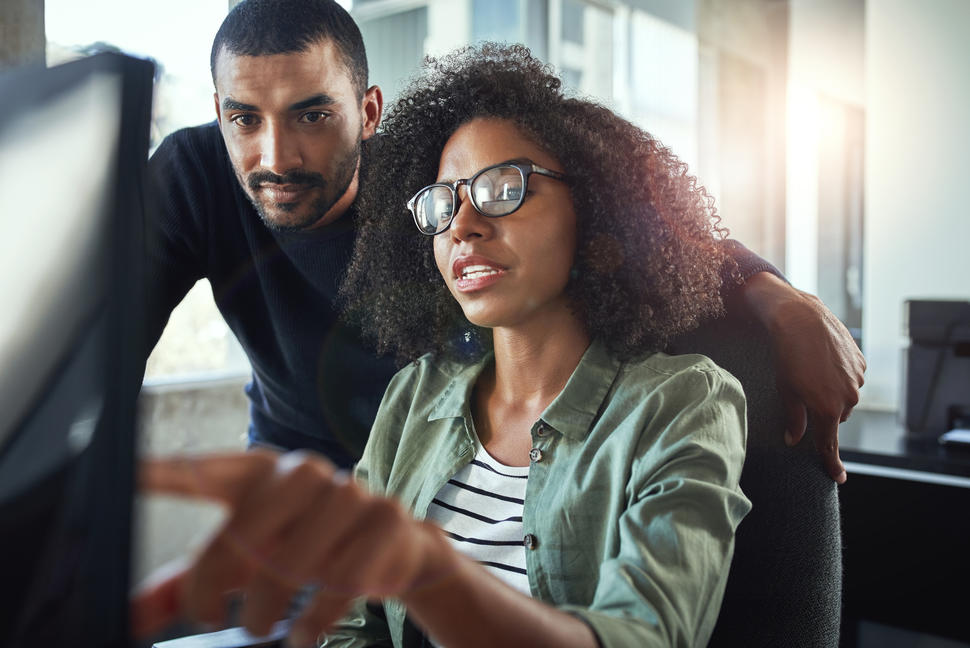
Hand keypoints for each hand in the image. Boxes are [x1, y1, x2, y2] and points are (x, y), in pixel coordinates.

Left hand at [131, 450, 448, 646]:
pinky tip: (303, 632)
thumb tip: (132, 615)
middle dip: (217, 588)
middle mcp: (302, 472)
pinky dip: (312, 621)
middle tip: (212, 617)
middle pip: (238, 535)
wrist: (395, 547)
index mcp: (260, 472)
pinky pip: (338, 583)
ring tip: (263, 626)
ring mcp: (347, 493)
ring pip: (288, 566)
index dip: (166, 472)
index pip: (205, 469)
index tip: (127, 472)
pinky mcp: (384, 521)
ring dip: (265, 613)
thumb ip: (189, 583)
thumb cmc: (306, 549)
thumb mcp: (248, 560)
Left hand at [740, 273, 865, 483]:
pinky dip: (840, 376)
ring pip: (845, 398)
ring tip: (812, 370)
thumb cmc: (787, 356)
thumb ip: (793, 418)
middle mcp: (847, 398)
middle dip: (822, 411)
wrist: (800, 319)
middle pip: (835, 417)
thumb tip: (793, 440)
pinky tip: (824, 360)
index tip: (837, 478)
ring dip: (832, 392)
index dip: (832, 463)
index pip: (829, 444)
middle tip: (804, 391)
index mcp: (826, 409)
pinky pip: (851, 379)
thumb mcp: (786, 390)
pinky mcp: (861, 363)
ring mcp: (857, 380)